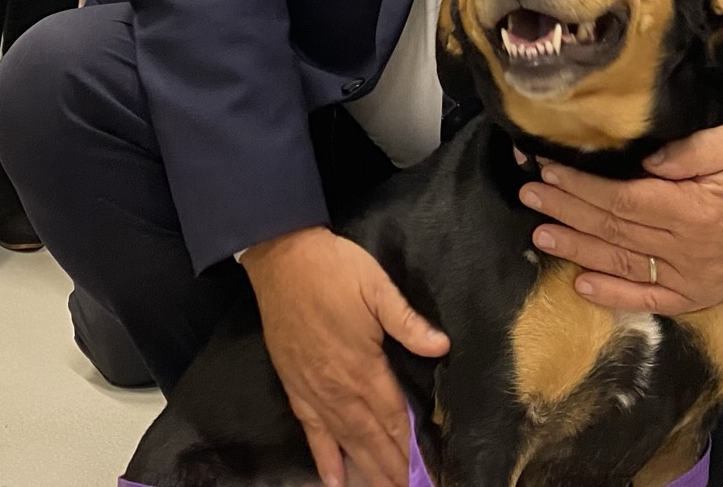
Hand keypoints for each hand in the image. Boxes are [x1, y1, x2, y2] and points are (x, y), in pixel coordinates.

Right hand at [244, 226, 449, 486]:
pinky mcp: (294, 386)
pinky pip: (310, 432)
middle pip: (372, 439)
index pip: (395, 418)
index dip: (412, 448)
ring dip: (367, 469)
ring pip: (345, 442)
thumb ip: (407, 321)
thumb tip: (441, 347)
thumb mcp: (377, 286)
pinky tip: (334, 480)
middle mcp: (338, 389)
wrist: (281, 258)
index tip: (429, 472)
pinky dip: (324, 459)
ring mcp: (314, 391)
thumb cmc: (333, 269)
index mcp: (363, 367)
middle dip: (393, 469)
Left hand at [518, 125, 722, 313]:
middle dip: (567, 212)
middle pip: (615, 232)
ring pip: (624, 265)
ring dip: (578, 251)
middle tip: (530, 196)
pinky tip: (581, 286)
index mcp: (695, 210)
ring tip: (540, 235)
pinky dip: (614, 296)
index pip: (623, 200)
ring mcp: (693, 278)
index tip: (547, 171)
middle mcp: (689, 250)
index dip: (582, 188)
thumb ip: (689, 151)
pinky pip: (650, 299)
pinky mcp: (697, 294)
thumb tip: (645, 162)